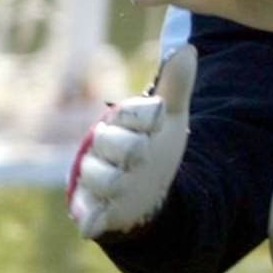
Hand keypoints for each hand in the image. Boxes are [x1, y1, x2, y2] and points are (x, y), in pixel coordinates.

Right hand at [68, 46, 196, 239]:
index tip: (160, 115)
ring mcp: (93, 176)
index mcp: (120, 122)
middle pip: (112, 143)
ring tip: (126, 182)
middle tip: (142, 153)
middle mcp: (100, 147)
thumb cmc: (155, 148)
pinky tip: (92, 224)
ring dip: (116, 181)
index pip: (128, 111)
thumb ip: (176, 86)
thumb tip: (187, 48)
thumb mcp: (171, 119)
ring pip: (100, 176)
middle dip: (131, 149)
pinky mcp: (90, 206)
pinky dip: (89, 217)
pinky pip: (85, 211)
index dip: (145, 114)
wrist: (146, 191)